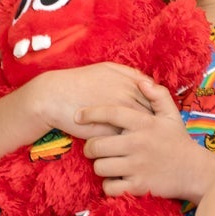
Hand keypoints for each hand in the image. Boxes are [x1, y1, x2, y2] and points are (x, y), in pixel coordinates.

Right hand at [32, 62, 156, 137]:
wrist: (55, 96)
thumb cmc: (80, 82)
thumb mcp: (106, 69)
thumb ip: (128, 74)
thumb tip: (146, 82)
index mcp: (128, 80)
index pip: (155, 95)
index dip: (159, 106)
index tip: (159, 114)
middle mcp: (128, 96)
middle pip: (153, 112)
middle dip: (158, 122)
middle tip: (159, 132)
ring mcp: (120, 114)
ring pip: (143, 127)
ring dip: (148, 134)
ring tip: (150, 141)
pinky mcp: (110, 130)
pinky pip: (128, 138)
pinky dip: (133, 142)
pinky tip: (133, 146)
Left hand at [81, 81, 214, 198]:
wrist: (196, 172)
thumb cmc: (178, 142)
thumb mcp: (172, 115)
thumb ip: (158, 95)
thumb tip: (141, 81)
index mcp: (144, 124)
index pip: (110, 113)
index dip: (90, 113)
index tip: (78, 116)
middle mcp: (138, 144)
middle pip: (97, 145)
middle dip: (90, 147)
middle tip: (93, 148)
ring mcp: (137, 166)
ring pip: (100, 167)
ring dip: (100, 166)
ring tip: (106, 164)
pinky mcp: (138, 186)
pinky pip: (110, 187)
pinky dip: (109, 186)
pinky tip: (115, 180)